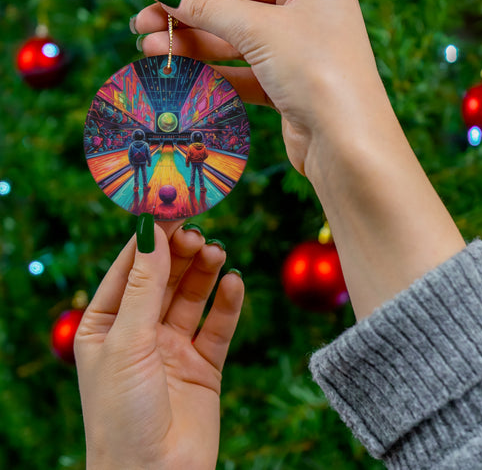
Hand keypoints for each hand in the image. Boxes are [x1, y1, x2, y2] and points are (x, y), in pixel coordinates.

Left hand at [75, 221, 243, 468]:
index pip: (130, 268)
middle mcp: (139, 331)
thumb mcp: (127, 341)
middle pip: (164, 278)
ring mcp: (172, 346)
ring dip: (204, 272)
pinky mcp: (203, 363)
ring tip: (217, 253)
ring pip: (192, 296)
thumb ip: (144, 286)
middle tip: (199, 233)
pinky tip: (234, 284)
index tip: (172, 208)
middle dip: (181, 254)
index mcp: (106, 324)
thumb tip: (152, 232)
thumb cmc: (122, 414)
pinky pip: (218, 325)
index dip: (150, 238)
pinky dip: (227, 303)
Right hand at [134, 0, 382, 176]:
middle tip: (142, 26)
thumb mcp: (260, 29)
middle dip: (188, 19)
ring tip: (151, 51)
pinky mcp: (289, 88)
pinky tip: (182, 73)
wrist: (346, 144)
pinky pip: (244, 73)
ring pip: (236, 44)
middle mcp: (308, 14)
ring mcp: (298, 53)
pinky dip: (214, 73)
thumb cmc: (316, 71)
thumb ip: (210, 8)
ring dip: (194, 47)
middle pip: (235, 9)